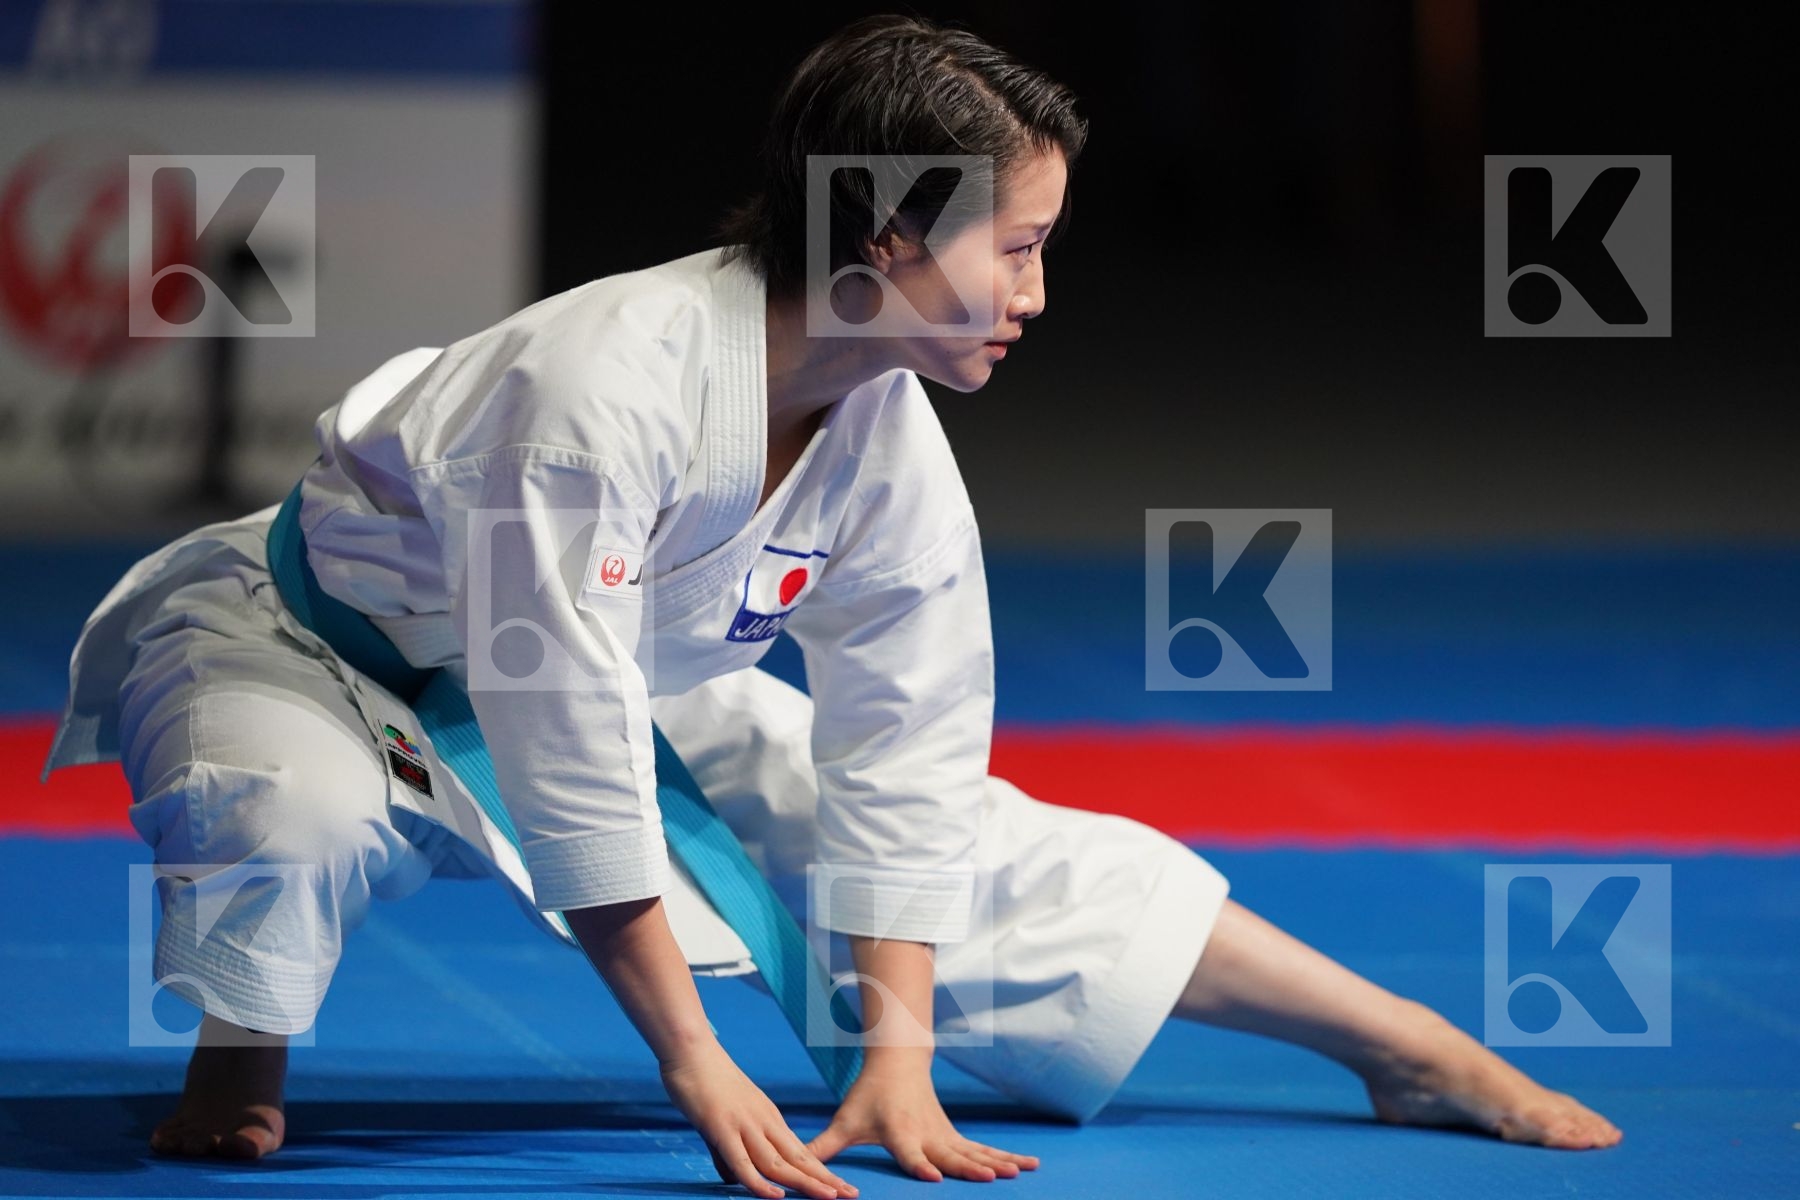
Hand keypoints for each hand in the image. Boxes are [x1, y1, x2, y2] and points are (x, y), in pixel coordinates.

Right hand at [659, 1039, 858, 1199]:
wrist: (691, 1049)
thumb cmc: (705, 1082)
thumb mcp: (724, 1121)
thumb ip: (728, 1152)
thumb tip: (733, 1178)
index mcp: (768, 1118)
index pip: (800, 1151)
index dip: (821, 1171)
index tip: (842, 1187)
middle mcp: (763, 1121)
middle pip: (798, 1158)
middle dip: (824, 1179)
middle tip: (851, 1195)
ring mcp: (744, 1124)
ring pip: (778, 1162)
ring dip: (804, 1183)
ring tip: (828, 1197)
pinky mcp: (721, 1127)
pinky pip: (742, 1161)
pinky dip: (759, 1182)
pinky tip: (775, 1196)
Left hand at [806, 1060, 1039, 1182]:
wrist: (898, 1063)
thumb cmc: (867, 1097)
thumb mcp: (844, 1120)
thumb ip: (823, 1146)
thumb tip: (793, 1167)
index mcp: (900, 1133)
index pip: (910, 1154)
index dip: (920, 1165)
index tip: (933, 1177)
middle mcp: (927, 1135)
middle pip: (951, 1155)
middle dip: (971, 1168)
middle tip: (992, 1178)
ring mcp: (945, 1136)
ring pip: (975, 1152)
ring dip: (999, 1162)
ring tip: (1018, 1173)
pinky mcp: (956, 1137)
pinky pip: (986, 1149)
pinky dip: (1009, 1157)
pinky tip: (1031, 1166)